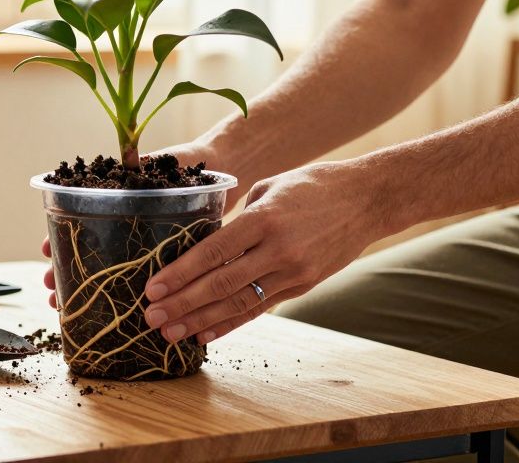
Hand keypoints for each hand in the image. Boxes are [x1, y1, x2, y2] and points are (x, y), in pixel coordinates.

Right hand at [40, 138, 231, 309]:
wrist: (220, 168)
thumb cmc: (188, 163)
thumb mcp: (161, 163)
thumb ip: (141, 165)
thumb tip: (125, 168)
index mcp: (118, 201)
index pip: (79, 220)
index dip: (59, 236)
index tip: (46, 251)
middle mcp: (126, 224)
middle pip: (87, 251)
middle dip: (65, 272)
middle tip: (51, 292)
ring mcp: (143, 243)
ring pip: (107, 269)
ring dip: (83, 288)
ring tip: (63, 305)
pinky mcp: (166, 257)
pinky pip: (141, 279)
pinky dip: (122, 296)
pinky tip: (109, 314)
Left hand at [142, 162, 388, 343]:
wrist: (368, 200)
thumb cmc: (313, 185)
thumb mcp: (270, 188)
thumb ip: (240, 218)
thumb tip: (209, 243)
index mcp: (265, 219)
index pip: (214, 252)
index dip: (180, 273)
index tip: (152, 287)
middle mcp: (278, 250)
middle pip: (221, 284)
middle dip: (182, 303)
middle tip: (151, 317)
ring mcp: (293, 272)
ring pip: (238, 303)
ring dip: (200, 320)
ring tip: (170, 332)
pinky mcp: (302, 285)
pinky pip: (260, 308)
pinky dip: (231, 323)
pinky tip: (206, 334)